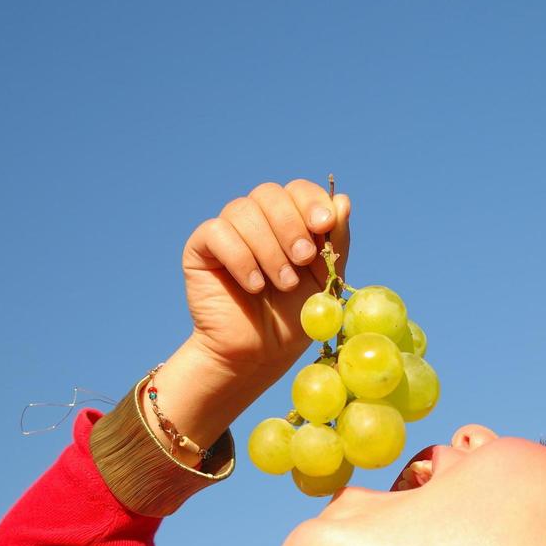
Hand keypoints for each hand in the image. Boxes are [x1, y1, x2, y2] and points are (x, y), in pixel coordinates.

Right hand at [182, 179, 350, 394]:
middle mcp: (256, 221)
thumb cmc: (291, 320)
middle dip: (291, 225)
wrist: (258, 354)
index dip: (311, 201)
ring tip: (281, 284)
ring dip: (269, 249)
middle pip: (269, 194)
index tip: (324, 224)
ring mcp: (227, 232)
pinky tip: (253, 286)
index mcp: (287, 222)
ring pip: (244, 211)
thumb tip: (344, 200)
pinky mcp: (201, 248)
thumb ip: (335, 242)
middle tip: (302, 259)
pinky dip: (240, 257)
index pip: (296, 190)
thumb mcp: (324, 281)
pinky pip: (217, 232)